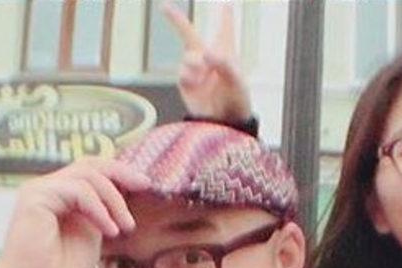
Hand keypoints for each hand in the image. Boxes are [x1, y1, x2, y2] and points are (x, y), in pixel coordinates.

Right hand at [0, 158, 148, 267]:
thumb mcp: (91, 235)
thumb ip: (101, 213)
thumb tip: (123, 195)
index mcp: (59, 196)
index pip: (90, 170)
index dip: (119, 173)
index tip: (144, 185)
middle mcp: (46, 189)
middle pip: (89, 164)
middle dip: (121, 173)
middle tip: (145, 186)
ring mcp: (38, 192)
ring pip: (86, 175)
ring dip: (113, 200)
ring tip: (124, 227)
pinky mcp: (34, 199)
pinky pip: (77, 190)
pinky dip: (99, 209)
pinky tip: (109, 230)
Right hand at [162, 1, 251, 121]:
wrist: (224, 122)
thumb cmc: (237, 100)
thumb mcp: (237, 80)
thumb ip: (224, 63)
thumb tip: (205, 54)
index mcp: (225, 52)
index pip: (225, 29)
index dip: (225, 17)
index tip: (226, 5)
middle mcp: (207, 58)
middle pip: (189, 34)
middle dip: (175, 19)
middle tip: (164, 6)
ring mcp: (195, 70)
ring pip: (187, 57)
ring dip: (195, 62)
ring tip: (205, 72)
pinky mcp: (186, 84)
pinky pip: (182, 73)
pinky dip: (189, 76)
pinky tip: (197, 82)